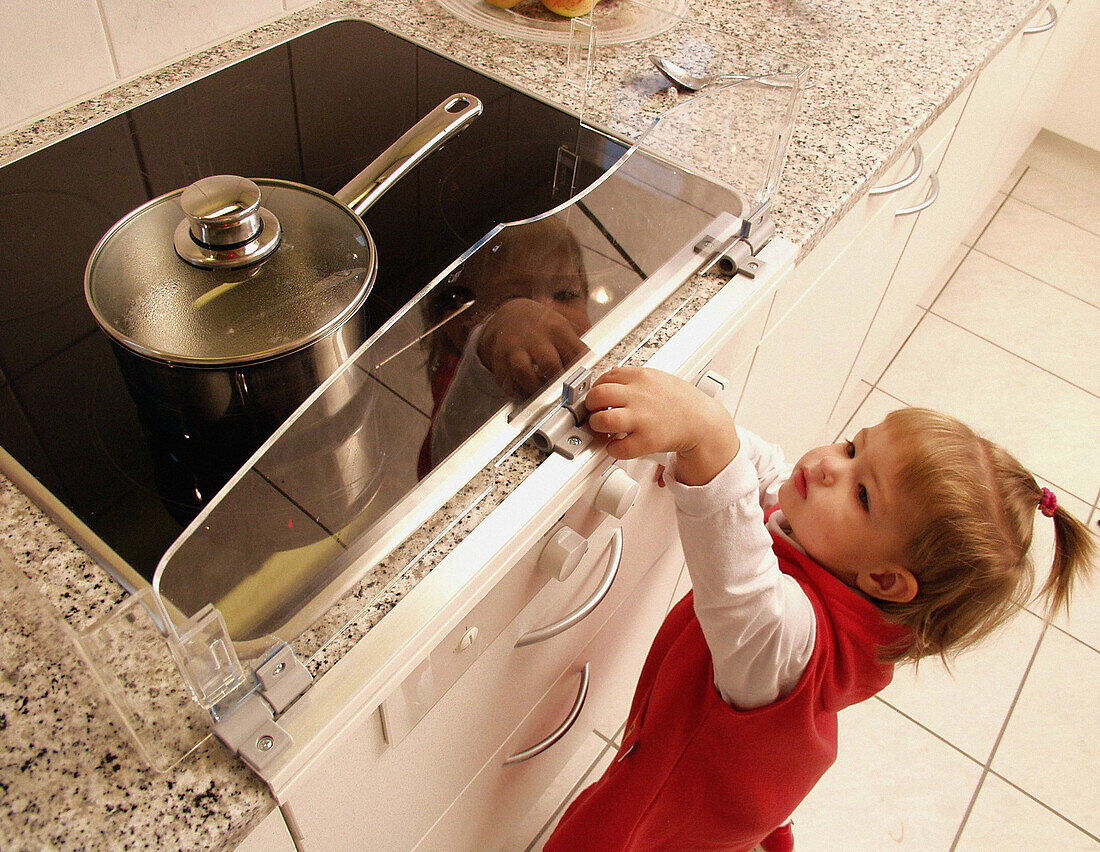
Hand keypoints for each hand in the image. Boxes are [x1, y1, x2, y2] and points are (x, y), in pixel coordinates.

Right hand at [476, 298, 589, 397]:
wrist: (510, 316)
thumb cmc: (542, 327)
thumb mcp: (562, 329)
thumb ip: (576, 350)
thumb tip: (594, 374)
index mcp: (557, 328)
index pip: (575, 353)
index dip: (581, 374)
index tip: (584, 386)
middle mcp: (534, 337)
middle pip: (550, 364)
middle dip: (559, 384)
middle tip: (564, 394)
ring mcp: (514, 347)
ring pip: (525, 373)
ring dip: (536, 389)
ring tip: (544, 395)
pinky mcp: (499, 360)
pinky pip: (508, 382)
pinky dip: (519, 392)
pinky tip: (527, 392)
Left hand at [584, 367, 739, 485]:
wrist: (703, 422)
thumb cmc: (681, 402)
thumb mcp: (658, 378)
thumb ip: (633, 377)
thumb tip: (610, 375)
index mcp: (641, 377)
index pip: (604, 378)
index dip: (596, 389)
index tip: (597, 398)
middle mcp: (639, 396)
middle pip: (597, 395)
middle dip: (591, 406)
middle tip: (595, 413)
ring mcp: (642, 418)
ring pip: (602, 420)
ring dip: (597, 426)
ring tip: (603, 430)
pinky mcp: (646, 441)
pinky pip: (617, 448)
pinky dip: (612, 449)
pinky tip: (618, 445)